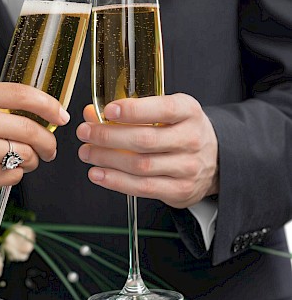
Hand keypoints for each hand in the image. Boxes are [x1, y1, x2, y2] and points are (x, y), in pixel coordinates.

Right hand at [0, 83, 69, 203]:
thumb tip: (33, 115)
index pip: (24, 95)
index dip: (50, 105)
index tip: (61, 115)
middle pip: (31, 129)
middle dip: (48, 142)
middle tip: (50, 149)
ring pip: (26, 154)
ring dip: (33, 160)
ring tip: (24, 160)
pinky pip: (12, 175)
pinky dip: (15, 174)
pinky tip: (1, 171)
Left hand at [76, 93, 217, 208]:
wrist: (215, 160)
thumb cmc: (180, 130)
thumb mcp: (164, 113)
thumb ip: (130, 111)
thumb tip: (91, 114)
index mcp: (188, 112)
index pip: (162, 109)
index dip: (133, 111)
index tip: (108, 110)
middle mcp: (191, 139)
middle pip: (145, 140)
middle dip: (108, 136)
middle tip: (84, 132)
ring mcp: (188, 167)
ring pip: (141, 165)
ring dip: (106, 159)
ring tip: (86, 152)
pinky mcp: (180, 190)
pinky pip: (143, 188)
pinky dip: (115, 181)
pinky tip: (97, 174)